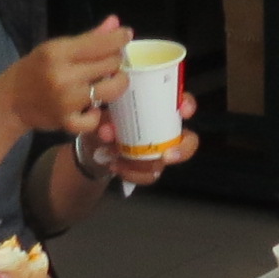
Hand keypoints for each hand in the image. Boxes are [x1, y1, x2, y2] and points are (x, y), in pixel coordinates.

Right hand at [3, 17, 131, 138]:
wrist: (9, 102)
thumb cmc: (33, 70)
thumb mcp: (55, 48)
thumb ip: (88, 38)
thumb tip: (116, 23)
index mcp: (58, 53)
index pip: (101, 43)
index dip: (119, 38)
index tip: (126, 35)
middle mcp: (64, 76)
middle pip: (111, 64)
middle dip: (116, 60)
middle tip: (110, 61)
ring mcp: (67, 101)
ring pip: (112, 89)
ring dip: (115, 84)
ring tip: (107, 80)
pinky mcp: (67, 122)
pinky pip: (96, 119)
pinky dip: (97, 115)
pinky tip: (92, 107)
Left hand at [84, 93, 198, 187]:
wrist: (89, 143)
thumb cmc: (102, 118)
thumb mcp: (99, 112)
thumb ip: (104, 115)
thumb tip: (109, 126)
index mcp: (156, 107)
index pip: (182, 102)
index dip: (188, 105)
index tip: (184, 111)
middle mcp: (164, 129)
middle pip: (189, 140)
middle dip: (183, 149)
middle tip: (167, 156)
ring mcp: (158, 151)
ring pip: (166, 162)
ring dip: (145, 164)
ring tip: (120, 160)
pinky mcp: (148, 168)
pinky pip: (150, 176)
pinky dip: (133, 174)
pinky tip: (115, 166)